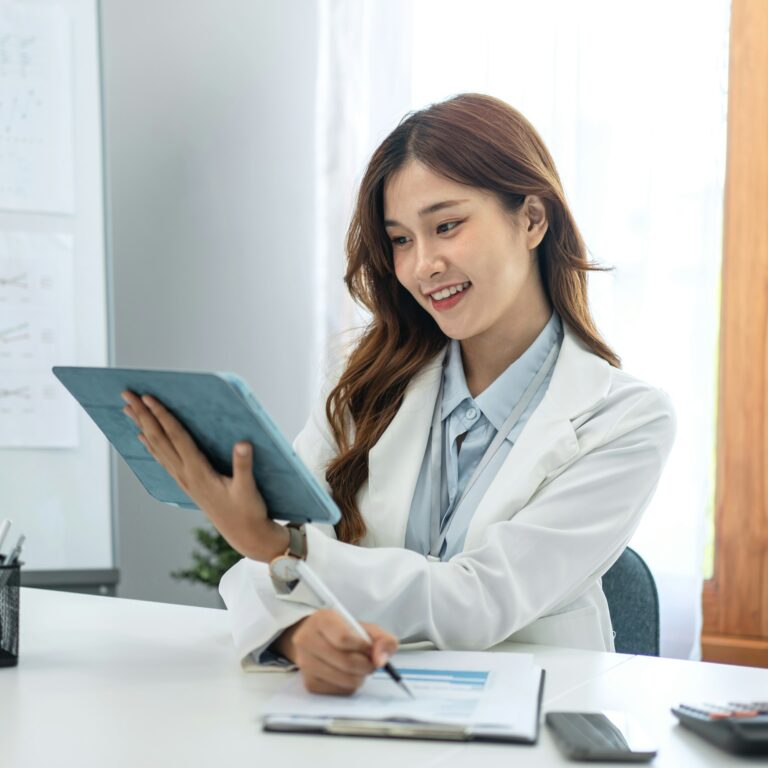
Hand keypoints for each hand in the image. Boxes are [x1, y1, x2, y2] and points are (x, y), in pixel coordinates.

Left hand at [121, 391, 288, 561]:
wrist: (244, 535)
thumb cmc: (248, 511)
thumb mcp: (249, 488)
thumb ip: (244, 465)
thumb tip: (243, 443)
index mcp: (198, 472)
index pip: (177, 437)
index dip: (163, 416)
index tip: (149, 398)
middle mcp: (185, 474)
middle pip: (159, 439)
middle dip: (143, 415)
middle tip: (127, 394)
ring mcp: (183, 479)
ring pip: (157, 447)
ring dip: (142, 426)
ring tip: (128, 409)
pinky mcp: (186, 483)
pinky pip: (163, 458)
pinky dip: (150, 444)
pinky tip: (143, 436)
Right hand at [276, 610, 397, 695]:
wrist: (317, 639)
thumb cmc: (343, 631)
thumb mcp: (363, 627)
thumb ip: (382, 638)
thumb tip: (381, 661)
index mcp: (322, 620)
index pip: (345, 639)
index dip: (364, 647)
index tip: (370, 648)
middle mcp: (308, 640)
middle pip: (347, 662)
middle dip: (367, 664)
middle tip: (369, 661)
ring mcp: (306, 663)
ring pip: (346, 680)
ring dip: (360, 676)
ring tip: (359, 667)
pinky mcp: (309, 683)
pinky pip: (340, 691)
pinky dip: (350, 685)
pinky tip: (347, 674)